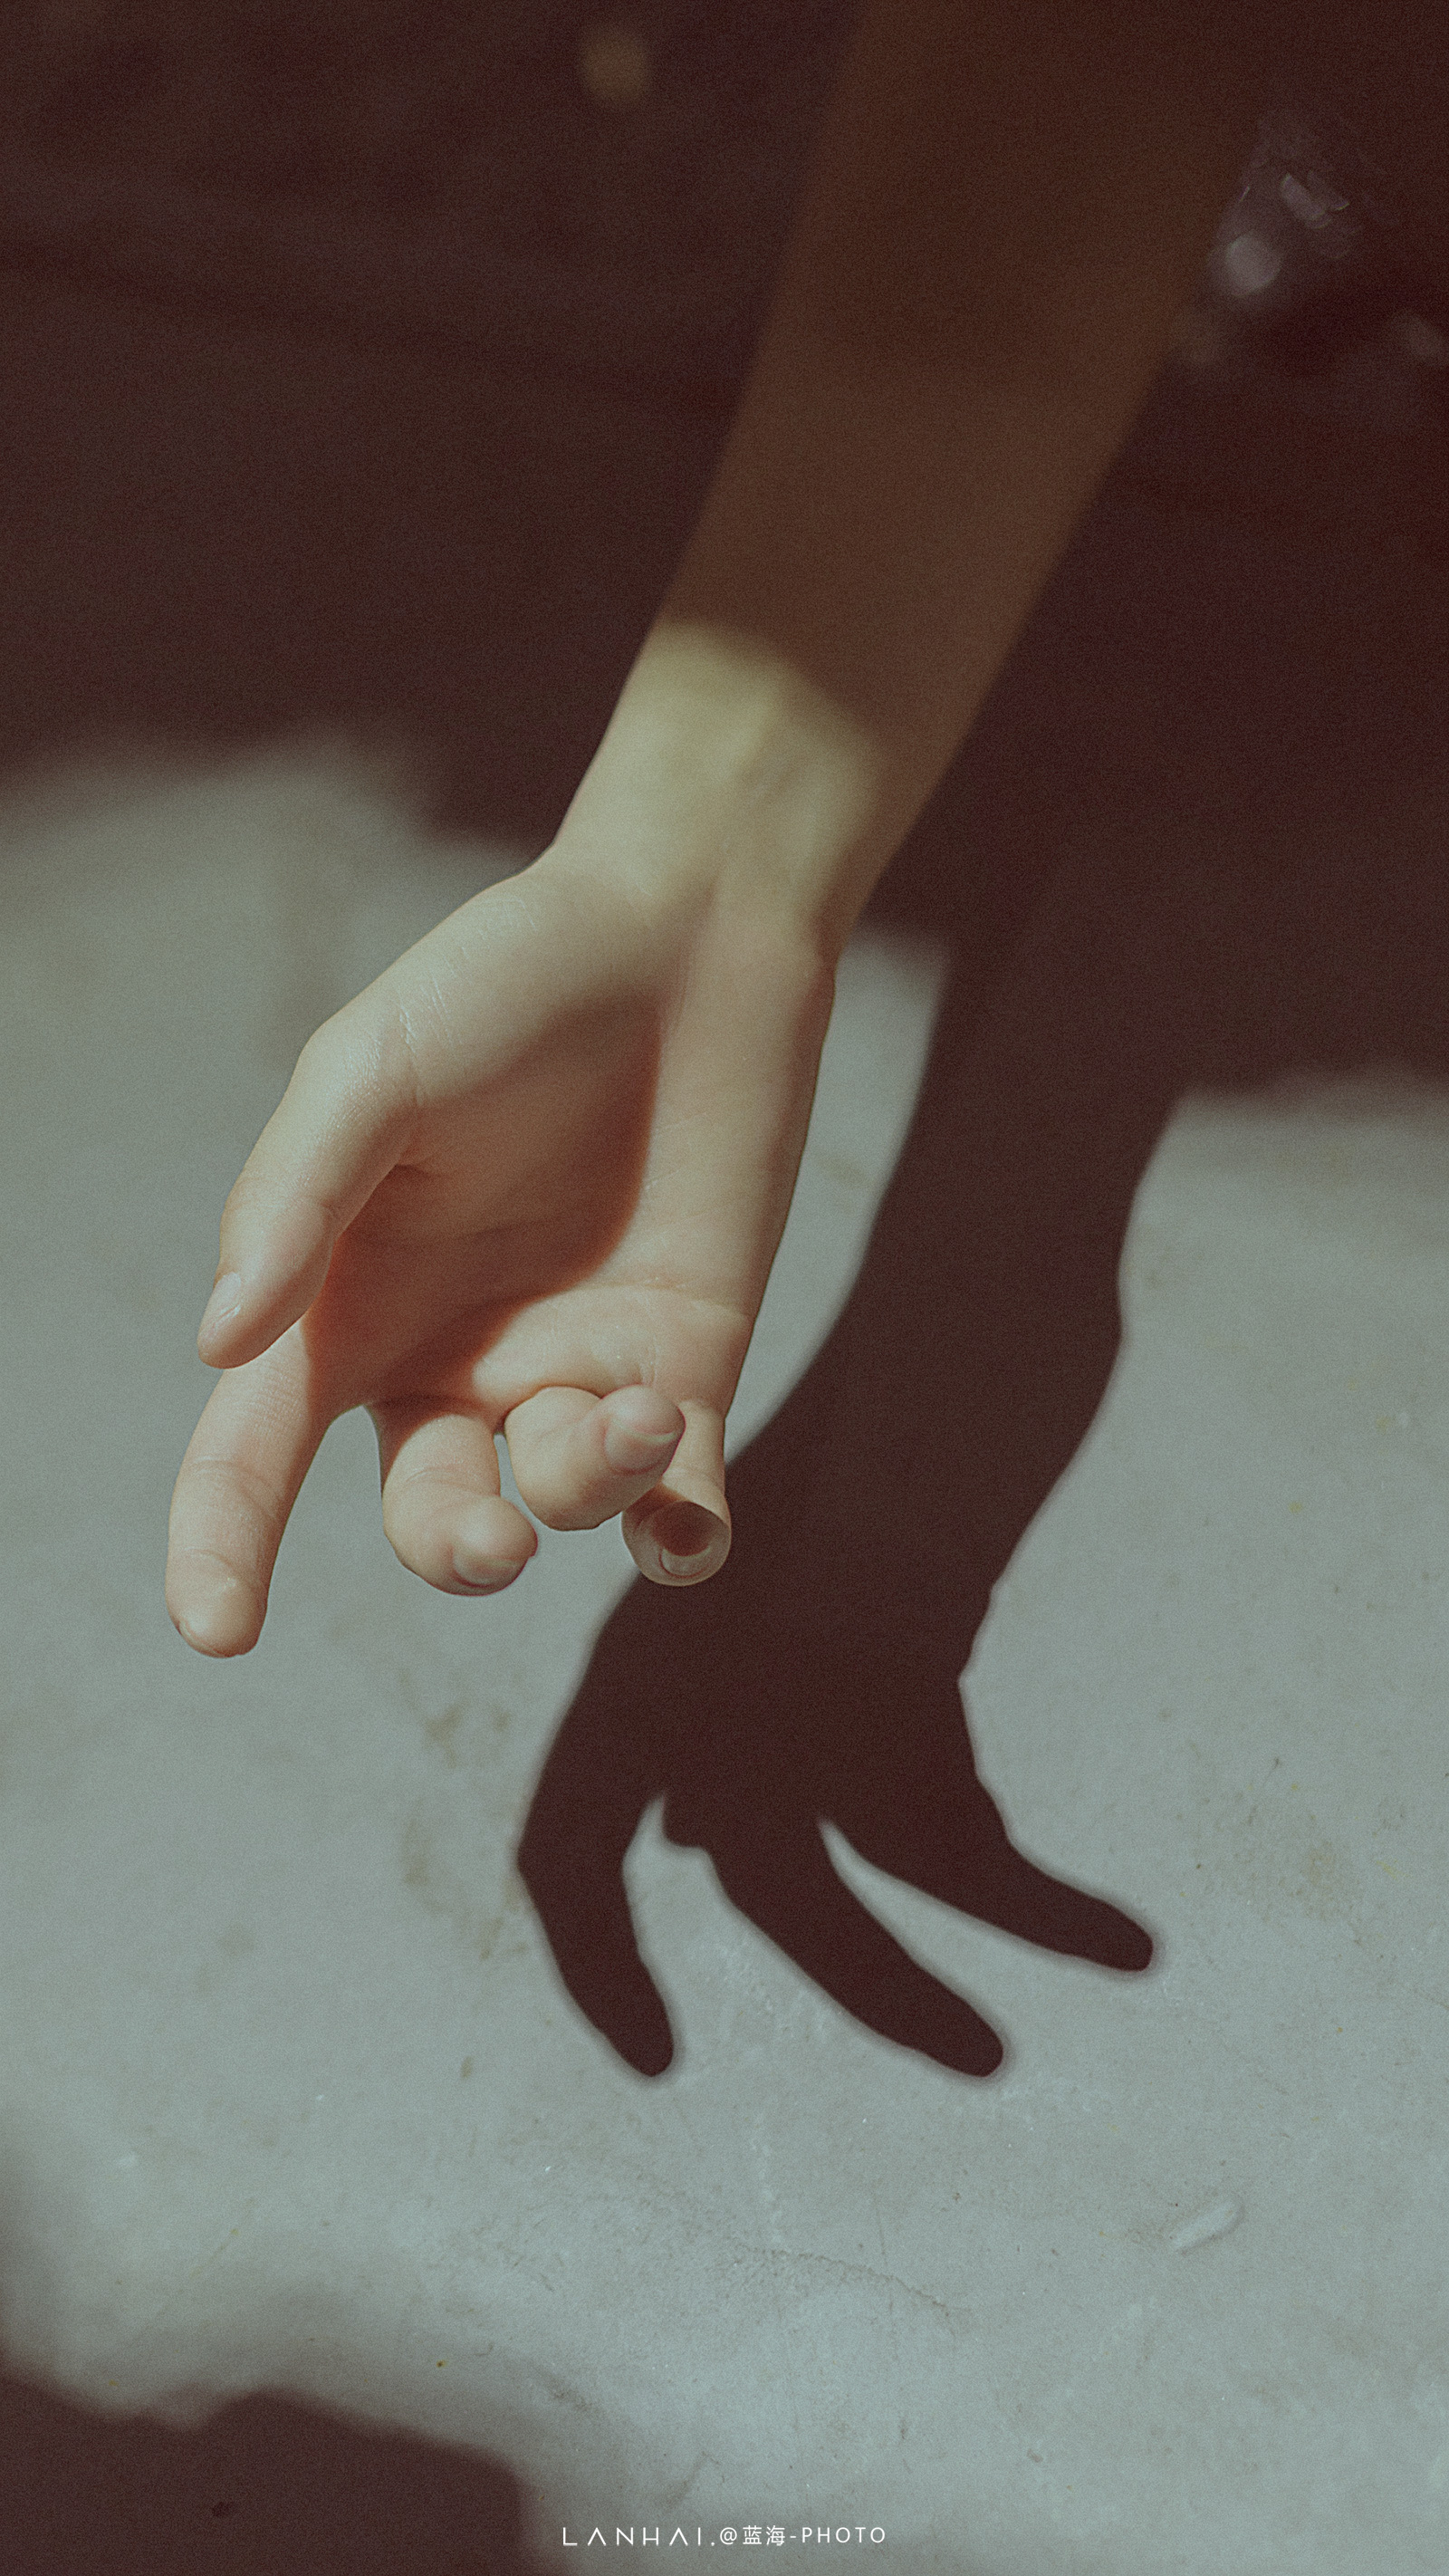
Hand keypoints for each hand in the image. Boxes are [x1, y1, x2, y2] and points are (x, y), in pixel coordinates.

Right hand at [166, 846, 835, 1656]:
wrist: (686, 935)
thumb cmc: (504, 985)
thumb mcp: (372, 1066)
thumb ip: (294, 1196)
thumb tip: (218, 1344)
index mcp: (348, 1298)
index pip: (257, 1450)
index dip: (222, 1546)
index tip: (219, 1630)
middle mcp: (452, 1358)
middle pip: (427, 1512)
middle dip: (453, 1547)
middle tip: (491, 1535)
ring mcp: (572, 1371)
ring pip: (558, 1504)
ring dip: (587, 1487)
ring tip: (636, 1410)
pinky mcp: (687, 1367)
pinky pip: (680, 1507)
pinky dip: (682, 1541)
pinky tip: (687, 1531)